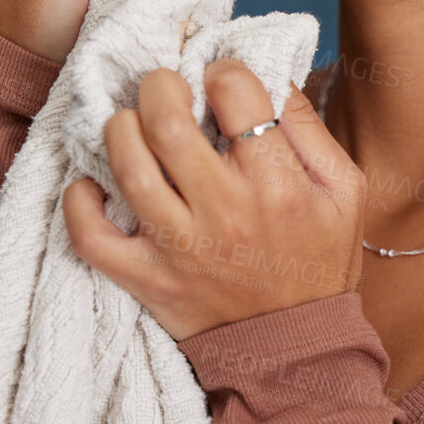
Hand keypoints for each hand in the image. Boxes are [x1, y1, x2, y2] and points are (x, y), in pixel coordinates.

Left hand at [62, 57, 367, 340]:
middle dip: (158, 85)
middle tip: (163, 86)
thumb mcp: (343, 189)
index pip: (235, 92)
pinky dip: (79, 203)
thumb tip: (267, 75)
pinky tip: (93, 185)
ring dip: (119, 129)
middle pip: (167, 123)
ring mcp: (180, 248)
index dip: (222, 72)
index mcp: (276, 182)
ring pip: (128, 167)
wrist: (297, 351)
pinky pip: (92, 238)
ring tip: (131, 124)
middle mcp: (225, 211)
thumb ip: (308, 127)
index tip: (219, 83)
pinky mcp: (147, 279)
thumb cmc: (319, 259)